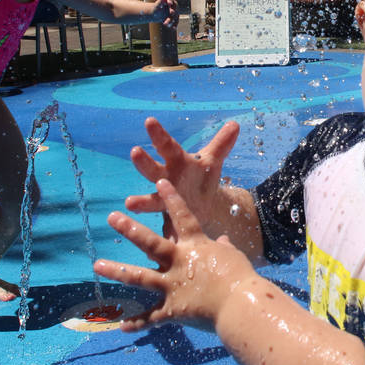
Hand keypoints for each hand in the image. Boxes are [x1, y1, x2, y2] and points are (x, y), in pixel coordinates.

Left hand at [96, 179, 256, 331]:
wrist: (241, 305)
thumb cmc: (242, 278)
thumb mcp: (234, 257)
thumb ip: (224, 248)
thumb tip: (222, 240)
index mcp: (196, 247)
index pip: (183, 217)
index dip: (172, 199)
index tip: (160, 182)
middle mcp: (179, 262)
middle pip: (150, 243)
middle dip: (130, 229)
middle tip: (112, 217)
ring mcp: (173, 286)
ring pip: (139, 277)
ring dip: (117, 270)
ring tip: (97, 265)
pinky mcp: (172, 309)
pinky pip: (151, 318)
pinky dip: (137, 322)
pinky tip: (120, 326)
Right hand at [125, 117, 239, 239]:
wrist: (202, 203)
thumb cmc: (201, 177)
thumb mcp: (212, 161)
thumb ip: (222, 144)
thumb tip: (235, 124)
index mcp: (176, 162)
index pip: (167, 146)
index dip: (158, 134)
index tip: (149, 120)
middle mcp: (166, 178)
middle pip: (153, 169)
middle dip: (144, 162)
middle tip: (135, 152)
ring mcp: (164, 200)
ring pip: (151, 200)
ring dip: (141, 202)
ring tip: (130, 203)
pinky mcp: (168, 220)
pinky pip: (163, 227)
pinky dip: (160, 235)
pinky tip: (148, 244)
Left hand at [152, 0, 177, 26]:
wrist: (157, 14)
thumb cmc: (157, 8)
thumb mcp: (157, 5)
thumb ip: (161, 1)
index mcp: (169, 0)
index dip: (170, 1)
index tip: (169, 3)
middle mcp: (174, 6)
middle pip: (174, 8)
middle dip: (172, 11)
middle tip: (171, 12)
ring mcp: (176, 12)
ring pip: (174, 16)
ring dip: (171, 20)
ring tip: (165, 24)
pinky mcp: (175, 18)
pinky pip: (176, 22)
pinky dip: (174, 25)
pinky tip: (173, 28)